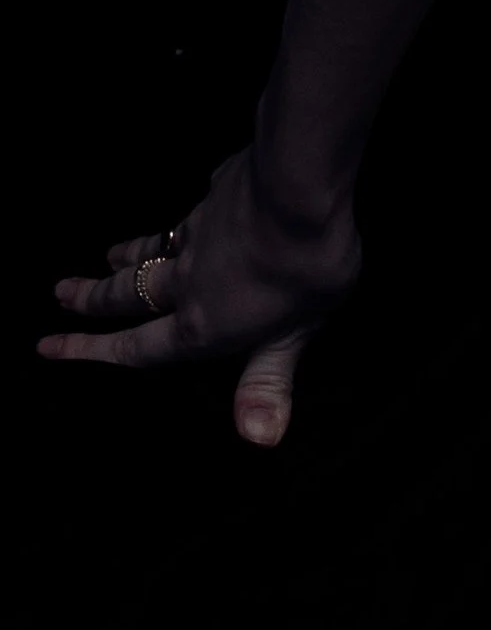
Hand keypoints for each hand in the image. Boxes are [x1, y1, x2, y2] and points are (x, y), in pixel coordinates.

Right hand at [39, 149, 361, 445]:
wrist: (300, 188)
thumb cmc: (304, 270)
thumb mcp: (293, 335)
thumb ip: (268, 382)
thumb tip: (260, 440)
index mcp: (199, 324)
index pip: (135, 346)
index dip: (90, 350)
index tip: (48, 346)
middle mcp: (187, 280)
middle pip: (127, 293)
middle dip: (91, 297)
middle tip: (60, 292)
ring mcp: (199, 232)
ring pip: (151, 250)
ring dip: (126, 254)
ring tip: (107, 254)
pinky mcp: (219, 192)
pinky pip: (194, 208)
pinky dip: (183, 218)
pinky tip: (192, 205)